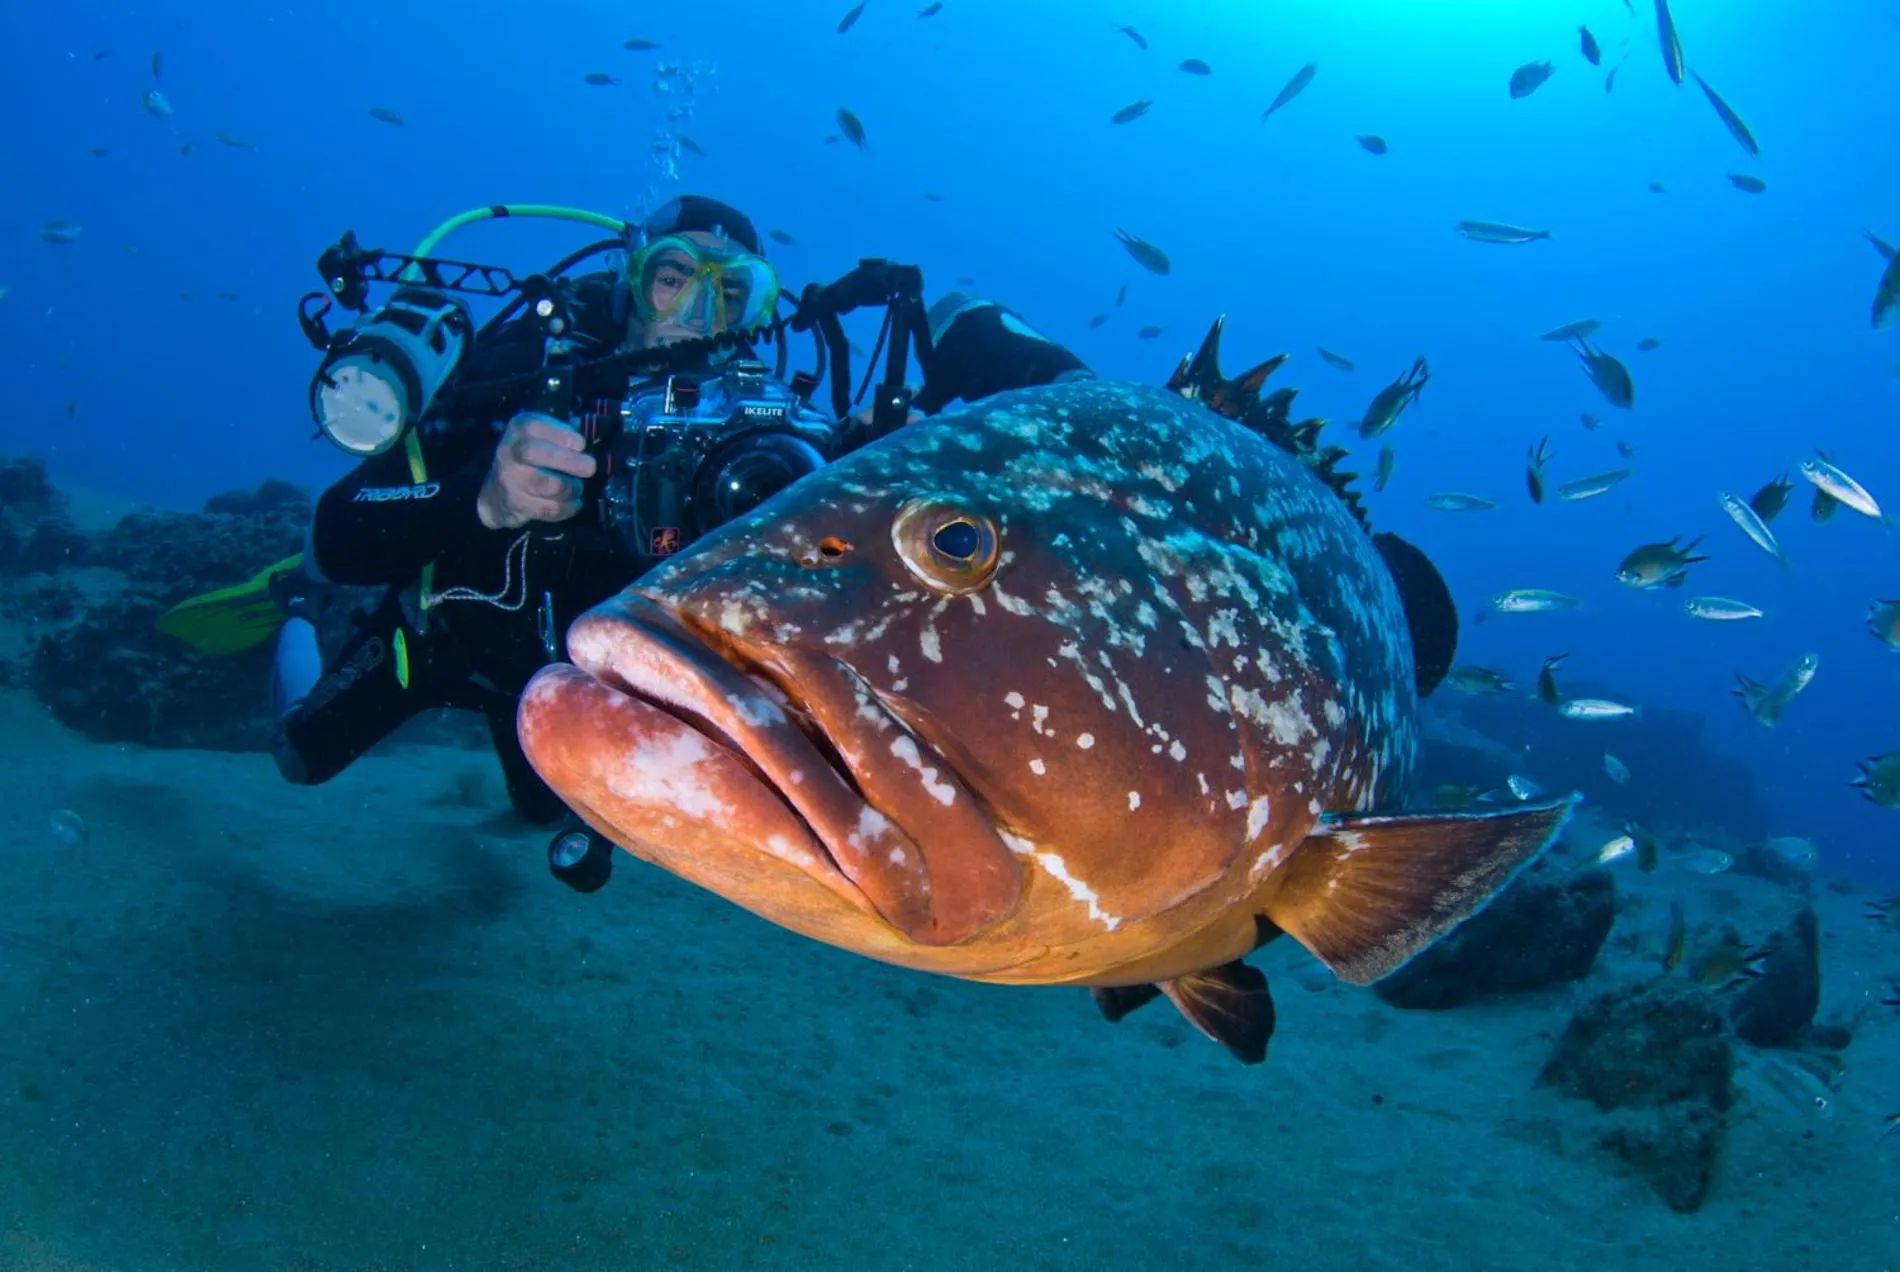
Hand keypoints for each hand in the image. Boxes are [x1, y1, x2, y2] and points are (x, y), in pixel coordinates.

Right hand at [476, 413, 597, 530]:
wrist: (497, 491)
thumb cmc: (530, 457)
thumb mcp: (542, 435)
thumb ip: (562, 433)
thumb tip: (583, 439)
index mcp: (519, 428)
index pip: (535, 426)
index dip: (562, 435)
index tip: (581, 445)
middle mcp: (510, 451)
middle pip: (542, 455)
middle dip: (572, 462)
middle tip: (590, 468)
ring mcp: (510, 479)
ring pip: (551, 486)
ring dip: (573, 489)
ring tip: (577, 488)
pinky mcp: (517, 504)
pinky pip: (550, 508)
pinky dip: (568, 508)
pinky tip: (574, 503)